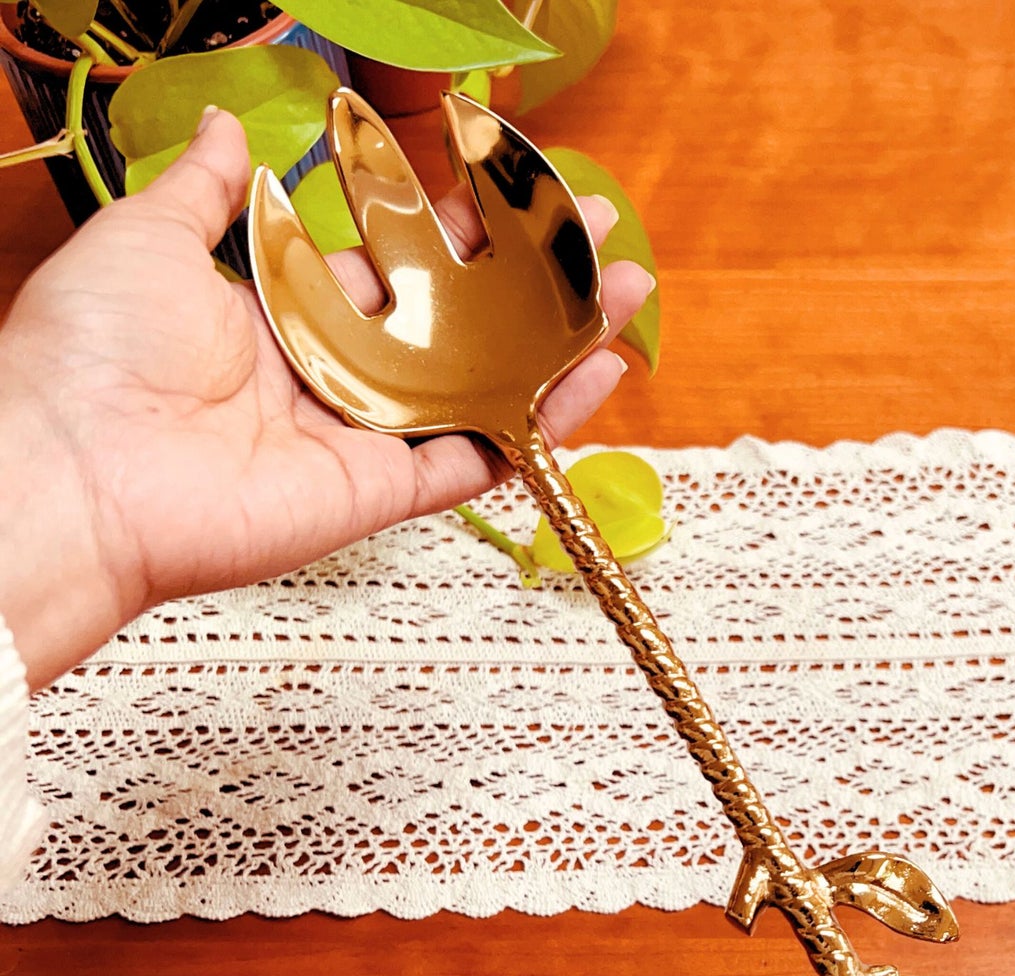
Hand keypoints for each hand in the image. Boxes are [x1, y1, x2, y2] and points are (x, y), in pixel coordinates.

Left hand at [0, 108, 652, 689]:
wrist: (74, 470)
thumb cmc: (94, 350)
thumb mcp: (146, 237)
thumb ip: (204, 189)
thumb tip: (228, 126)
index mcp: (288, 312)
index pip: (397, 263)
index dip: (460, 227)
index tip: (514, 187)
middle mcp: (338, 375)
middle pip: (460, 324)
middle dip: (533, 279)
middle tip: (593, 234)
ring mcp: (368, 436)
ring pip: (486, 390)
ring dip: (558, 345)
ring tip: (621, 294)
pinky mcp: (385, 491)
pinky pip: (480, 458)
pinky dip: (541, 426)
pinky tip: (593, 377)